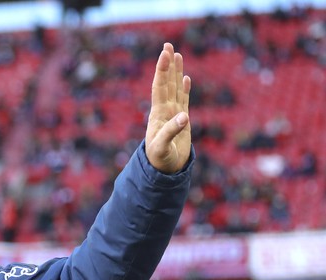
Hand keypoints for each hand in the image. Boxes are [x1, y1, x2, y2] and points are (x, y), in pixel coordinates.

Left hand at [145, 43, 191, 172]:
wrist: (163, 170)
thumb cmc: (160, 160)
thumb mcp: (162, 148)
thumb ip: (170, 132)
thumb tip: (184, 117)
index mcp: (158, 114)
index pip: (160, 88)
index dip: (162, 71)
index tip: (164, 54)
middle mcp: (164, 110)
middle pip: (166, 83)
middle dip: (167, 65)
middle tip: (168, 45)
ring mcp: (173, 114)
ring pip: (175, 88)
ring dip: (176, 72)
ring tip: (177, 54)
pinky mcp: (181, 120)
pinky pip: (184, 99)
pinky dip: (185, 88)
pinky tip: (186, 78)